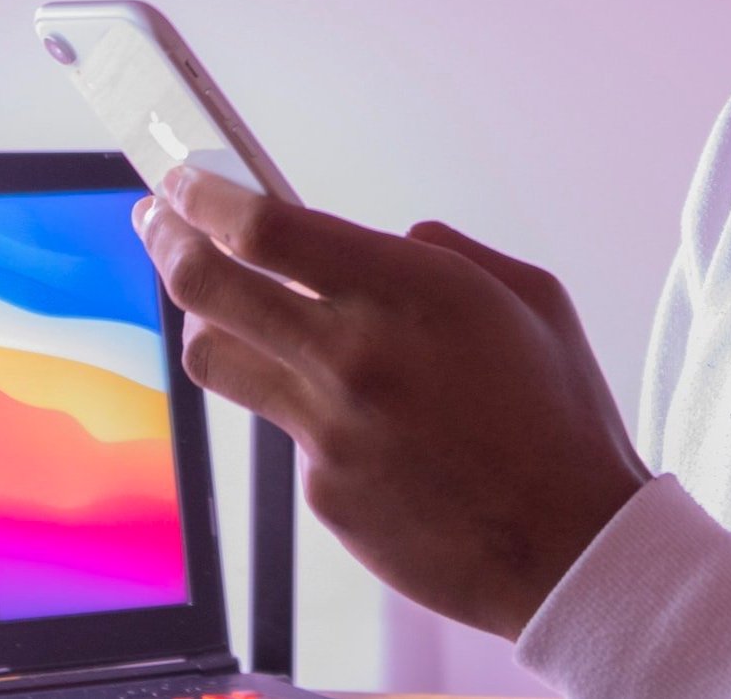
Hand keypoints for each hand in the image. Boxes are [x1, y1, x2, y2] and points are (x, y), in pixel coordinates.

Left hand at [135, 167, 651, 640]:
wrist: (574, 549)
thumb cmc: (561, 413)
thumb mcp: (527, 296)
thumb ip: (444, 254)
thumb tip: (388, 242)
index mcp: (402, 293)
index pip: (262, 229)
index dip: (204, 196)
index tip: (183, 180)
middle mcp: (348, 358)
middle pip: (205, 286)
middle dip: (166, 239)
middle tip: (155, 219)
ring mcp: (327, 432)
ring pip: (216, 359)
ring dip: (202, 319)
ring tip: (210, 301)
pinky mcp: (323, 494)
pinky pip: (288, 430)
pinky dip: (304, 408)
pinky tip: (359, 421)